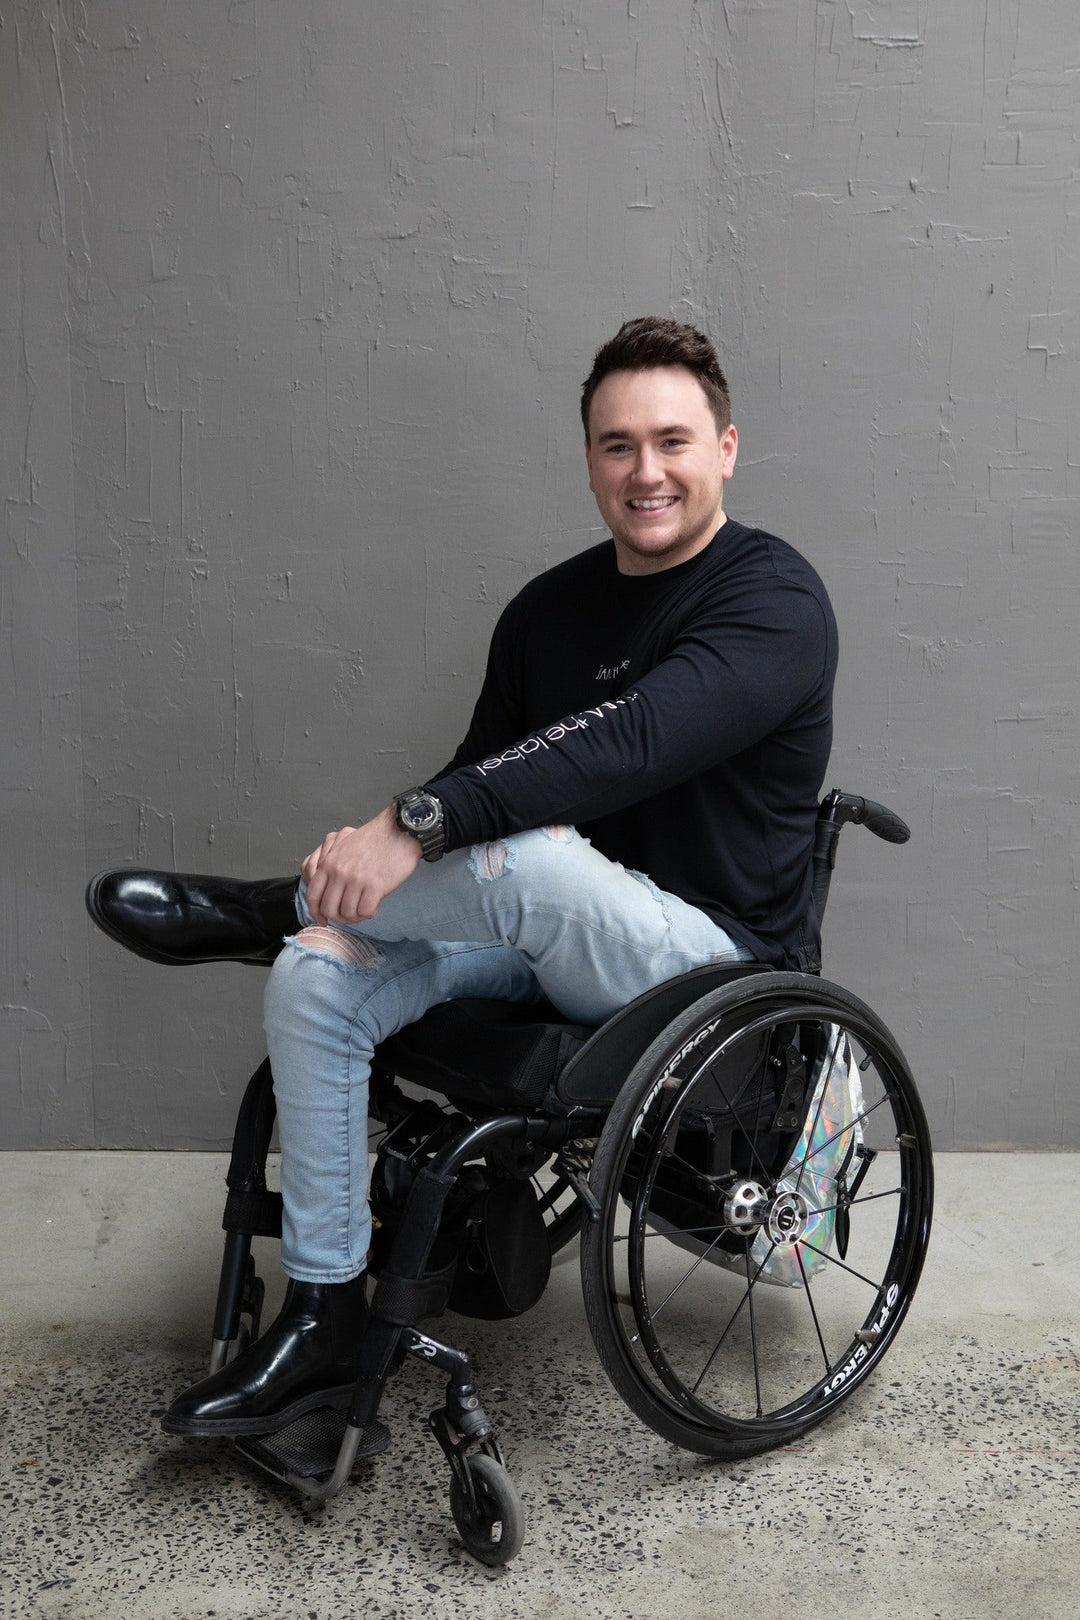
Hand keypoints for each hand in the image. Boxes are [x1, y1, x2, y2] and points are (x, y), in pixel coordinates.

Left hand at [302, 805, 421, 924]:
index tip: (323, 920)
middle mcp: (339, 872)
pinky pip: (366, 912)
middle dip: (339, 918)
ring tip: (365, 907)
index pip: (313, 896)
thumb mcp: (343, 846)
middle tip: (350, 916)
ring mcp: (356, 880)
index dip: (316, 913)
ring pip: (348, 913)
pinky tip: (376, 903)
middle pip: (329, 909)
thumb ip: (329, 864)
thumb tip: (325, 889)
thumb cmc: (374, 838)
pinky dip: (371, 912)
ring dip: (357, 916)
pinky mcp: (374, 886)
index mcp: (329, 863)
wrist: (398, 831)